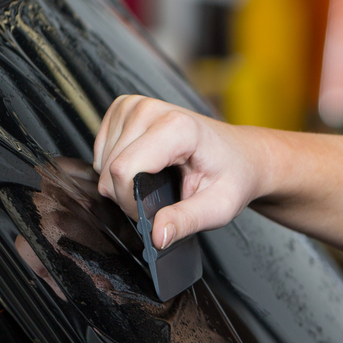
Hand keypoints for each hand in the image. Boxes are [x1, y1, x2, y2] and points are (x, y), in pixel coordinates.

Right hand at [93, 95, 264, 248]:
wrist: (241, 155)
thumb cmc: (232, 175)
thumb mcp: (219, 207)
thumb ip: (186, 221)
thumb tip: (156, 236)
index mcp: (178, 127)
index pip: (124, 169)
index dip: (132, 201)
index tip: (156, 212)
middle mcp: (151, 110)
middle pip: (110, 167)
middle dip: (128, 195)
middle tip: (162, 199)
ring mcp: (135, 106)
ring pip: (103, 161)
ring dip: (124, 181)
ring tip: (158, 179)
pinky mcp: (124, 109)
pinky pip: (101, 150)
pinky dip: (118, 166)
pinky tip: (146, 166)